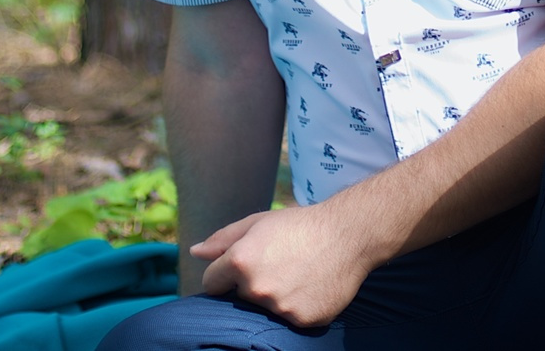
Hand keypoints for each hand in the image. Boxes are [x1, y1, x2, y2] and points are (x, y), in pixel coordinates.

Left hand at [194, 203, 381, 328]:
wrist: (348, 234)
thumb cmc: (299, 225)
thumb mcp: (258, 222)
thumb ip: (222, 239)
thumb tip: (195, 252)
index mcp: (240, 261)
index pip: (212, 283)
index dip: (225, 274)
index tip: (244, 266)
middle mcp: (256, 288)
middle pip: (239, 297)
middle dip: (251, 284)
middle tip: (278, 265)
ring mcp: (280, 308)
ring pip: (264, 309)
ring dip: (274, 297)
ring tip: (296, 274)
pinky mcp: (301, 321)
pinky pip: (289, 319)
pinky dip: (296, 307)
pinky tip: (310, 287)